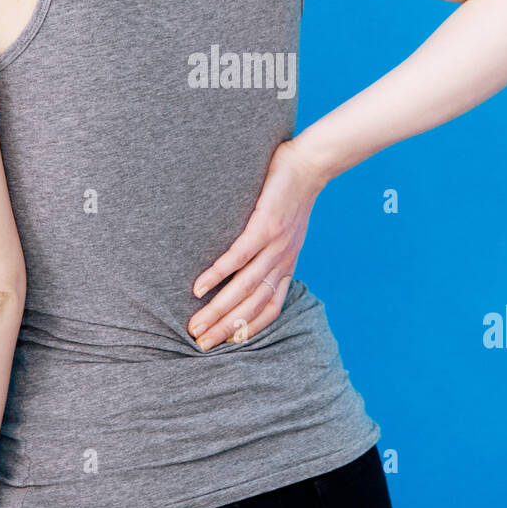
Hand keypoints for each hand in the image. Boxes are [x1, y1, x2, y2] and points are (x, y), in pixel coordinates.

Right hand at [187, 138, 326, 349]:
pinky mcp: (264, 226)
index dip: (249, 329)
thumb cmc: (292, 194)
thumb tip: (247, 262)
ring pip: (245, 287)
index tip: (226, 343)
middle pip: (253, 305)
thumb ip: (272, 249)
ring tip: (196, 324)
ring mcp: (275, 245)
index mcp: (287, 265)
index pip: (271, 309)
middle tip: (201, 344)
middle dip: (227, 328)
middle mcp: (282, 261)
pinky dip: (218, 275)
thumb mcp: (288, 230)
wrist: (310, 164)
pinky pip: (238, 257)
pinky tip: (198, 288)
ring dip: (219, 310)